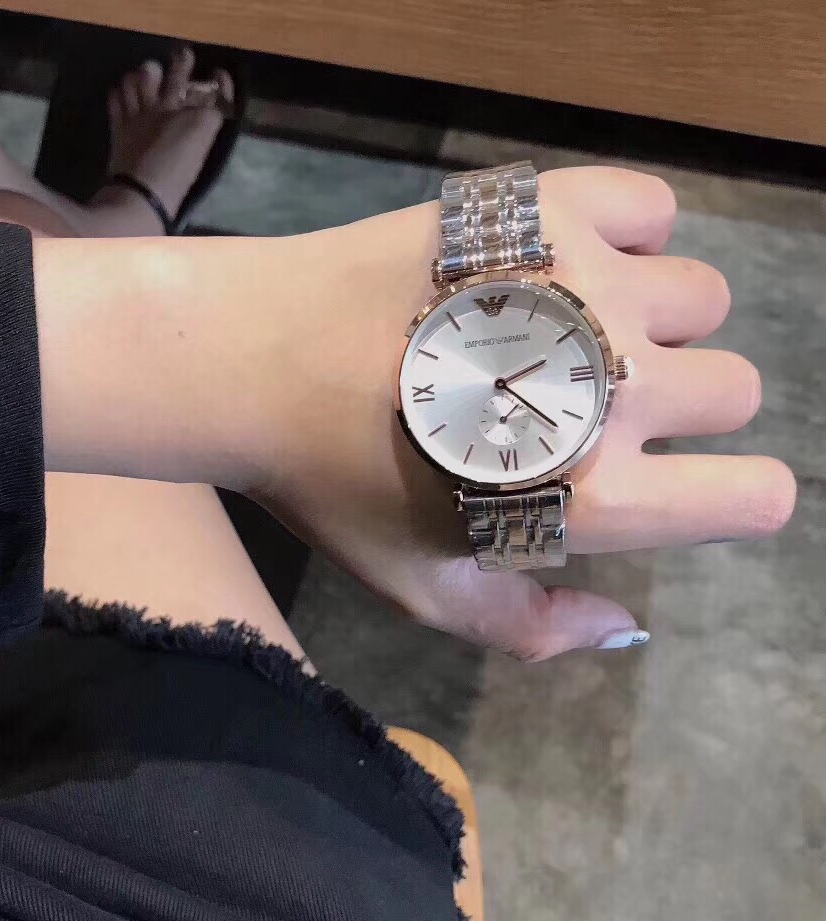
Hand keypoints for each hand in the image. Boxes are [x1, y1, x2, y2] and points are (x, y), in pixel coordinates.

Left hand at [257, 167, 794, 659]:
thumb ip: (533, 626)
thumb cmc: (334, 487)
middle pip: (736, 388)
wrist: (254, 359)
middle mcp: (615, 388)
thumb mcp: (423, 591)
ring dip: (654, 321)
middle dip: (685, 408)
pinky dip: (624, 235)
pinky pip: (653, 207)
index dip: (738, 496)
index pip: (754, 498)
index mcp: (590, 495)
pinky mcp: (552, 209)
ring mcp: (590, 286)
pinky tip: (560, 267)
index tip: (693, 483)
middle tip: (592, 405)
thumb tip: (632, 625)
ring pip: (702, 298)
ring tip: (567, 332)